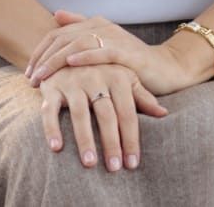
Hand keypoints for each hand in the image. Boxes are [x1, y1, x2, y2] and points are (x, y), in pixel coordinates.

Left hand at [27, 10, 195, 95]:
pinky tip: (71, 62)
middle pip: (63, 38)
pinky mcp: (127, 51)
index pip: (57, 34)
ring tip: (43, 75)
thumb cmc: (130, 62)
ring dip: (57, 60)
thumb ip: (81, 29)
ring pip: (77, 43)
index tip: (28, 72)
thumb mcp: (103, 48)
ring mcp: (115, 37)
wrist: (166, 69)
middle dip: (43, 59)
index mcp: (94, 25)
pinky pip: (103, 51)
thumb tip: (56, 14)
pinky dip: (85, 55)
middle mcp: (102, 26)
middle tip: (30, 78)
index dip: (40, 52)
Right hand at [37, 63, 166, 171]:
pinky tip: (56, 148)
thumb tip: (163, 113)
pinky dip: (52, 128)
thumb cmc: (104, 70)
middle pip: (106, 115)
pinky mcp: (52, 86)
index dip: (131, 138)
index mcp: (117, 76)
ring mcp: (73, 81)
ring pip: (80, 114)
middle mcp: (95, 77)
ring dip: (85, 139)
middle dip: (111, 143)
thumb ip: (142, 96)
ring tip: (90, 164)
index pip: (128, 112)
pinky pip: (50, 109)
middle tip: (114, 168)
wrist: (70, 46)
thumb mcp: (125, 78)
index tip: (132, 163)